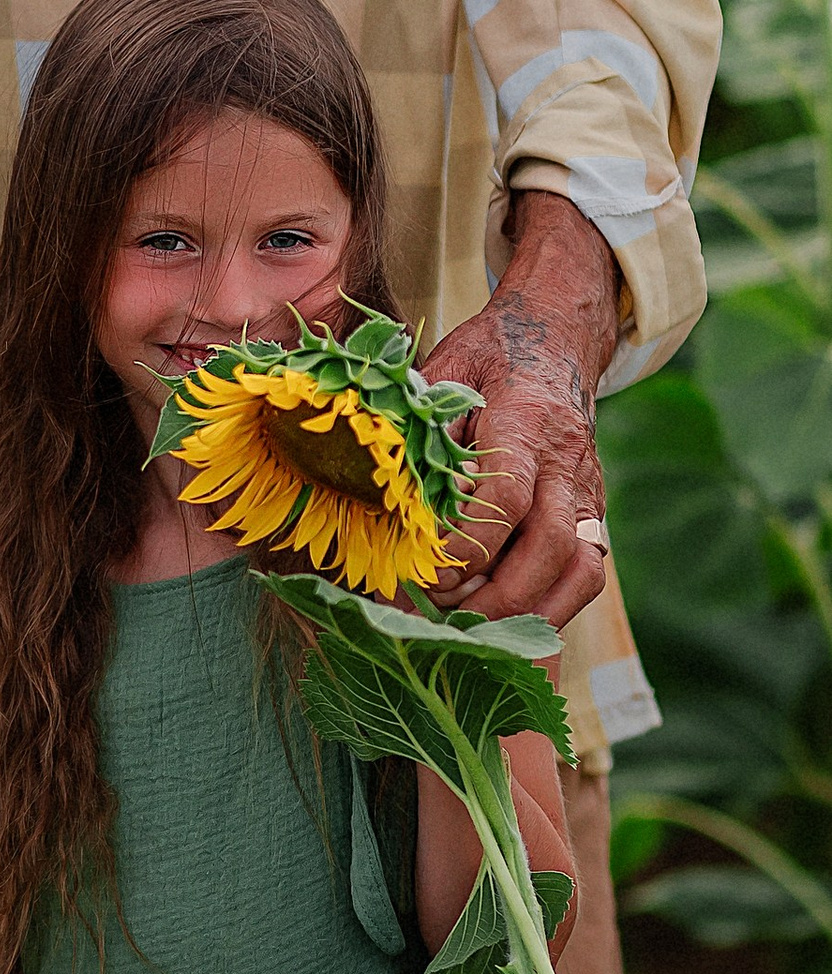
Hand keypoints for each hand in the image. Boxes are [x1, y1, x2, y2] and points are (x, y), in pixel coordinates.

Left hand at [427, 192, 620, 630]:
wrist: (555, 339)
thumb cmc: (489, 356)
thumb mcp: (443, 371)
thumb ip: (419, 426)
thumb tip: (379, 486)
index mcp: (525, 421)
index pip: (505, 497)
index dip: (466, 545)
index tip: (425, 572)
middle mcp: (567, 463)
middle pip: (552, 547)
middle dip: (495, 597)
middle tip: (439, 619)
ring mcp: (589, 492)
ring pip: (584, 570)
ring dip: (530, 613)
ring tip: (471, 634)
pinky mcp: (594, 512)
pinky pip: (586, 572)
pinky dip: (548, 606)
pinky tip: (502, 621)